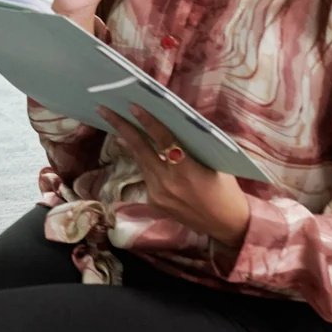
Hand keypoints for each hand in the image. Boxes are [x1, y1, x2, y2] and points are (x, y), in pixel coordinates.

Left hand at [97, 104, 252, 247]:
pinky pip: (146, 176)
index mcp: (188, 171)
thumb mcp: (216, 164)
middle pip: (140, 149)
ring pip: (140, 161)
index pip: (163, 140)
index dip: (148, 122)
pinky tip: (135, 149)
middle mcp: (169, 183)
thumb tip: (175, 121)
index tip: (133, 106)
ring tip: (115, 124)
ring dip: (129, 142)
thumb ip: (194, 146)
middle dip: (121, 127)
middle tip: (103, 109)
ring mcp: (159, 194)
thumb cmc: (227, 190)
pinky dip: (143, 161)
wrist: (228, 225)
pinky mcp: (155, 202)